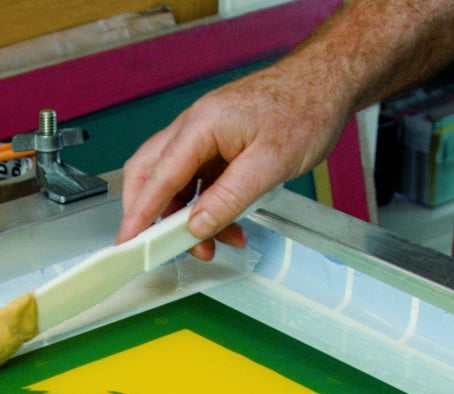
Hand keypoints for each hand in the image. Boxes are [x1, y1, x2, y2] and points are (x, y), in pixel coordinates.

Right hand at [117, 55, 357, 256]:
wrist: (326, 84)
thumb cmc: (304, 110)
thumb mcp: (269, 164)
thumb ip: (229, 198)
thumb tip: (195, 226)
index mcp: (201, 126)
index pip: (157, 177)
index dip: (139, 214)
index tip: (127, 244)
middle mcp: (195, 128)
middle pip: (151, 175)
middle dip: (152, 216)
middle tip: (158, 249)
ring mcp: (206, 137)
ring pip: (177, 182)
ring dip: (187, 217)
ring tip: (212, 245)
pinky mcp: (220, 145)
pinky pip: (200, 181)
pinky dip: (207, 207)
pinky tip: (227, 225)